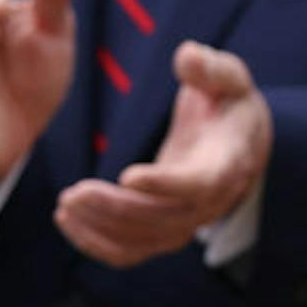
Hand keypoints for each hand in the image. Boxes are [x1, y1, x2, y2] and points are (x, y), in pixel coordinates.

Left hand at [54, 41, 271, 268]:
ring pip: (145, 240)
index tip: (128, 176)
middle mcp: (212, 201)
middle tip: (73, 193)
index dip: (166, 184)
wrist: (240, 141)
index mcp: (229, 162)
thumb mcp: (229, 78)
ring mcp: (189, 221)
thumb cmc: (229, 103)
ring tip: (65, 204)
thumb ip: (210, 68)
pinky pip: (133, 251)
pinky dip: (99, 244)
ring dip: (102, 229)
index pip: (201, 184)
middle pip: (165, 219)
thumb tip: (188, 55)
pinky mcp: (166, 230)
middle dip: (117, 210)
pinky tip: (69, 222)